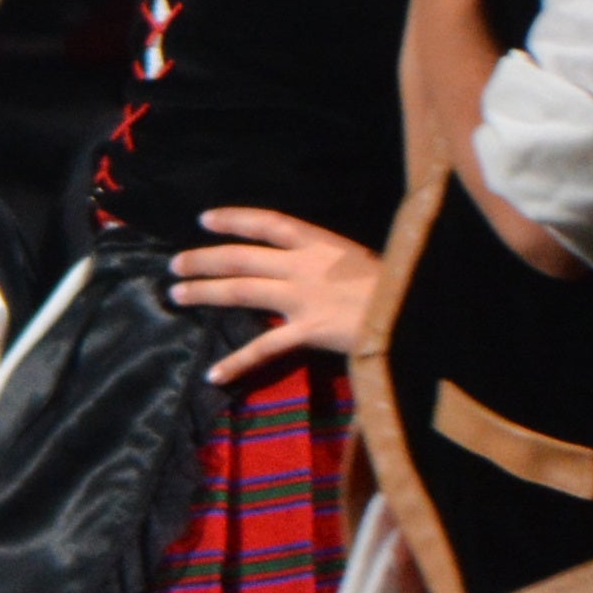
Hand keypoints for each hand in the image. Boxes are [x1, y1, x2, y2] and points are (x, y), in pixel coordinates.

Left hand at [176, 207, 382, 387]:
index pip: (268, 222)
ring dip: (205, 292)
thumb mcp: (360, 260)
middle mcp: (304, 265)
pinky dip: (237, 362)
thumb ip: (330, 263)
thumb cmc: (397, 284)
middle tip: (174, 264)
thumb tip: (306, 268)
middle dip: (204, 259)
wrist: (417, 308)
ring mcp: (303, 297)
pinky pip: (265, 348)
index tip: (204, 220)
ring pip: (242, 291)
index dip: (234, 219)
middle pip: (242, 257)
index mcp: (320, 242)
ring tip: (177, 294)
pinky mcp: (309, 330)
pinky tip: (214, 374)